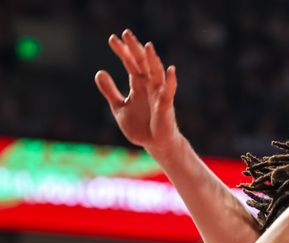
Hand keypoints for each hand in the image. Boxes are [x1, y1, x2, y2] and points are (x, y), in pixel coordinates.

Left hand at [94, 29, 180, 156]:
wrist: (155, 144)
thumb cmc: (140, 126)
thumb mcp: (119, 107)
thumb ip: (109, 91)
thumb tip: (99, 72)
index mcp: (138, 85)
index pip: (130, 63)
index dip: (122, 51)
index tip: (112, 39)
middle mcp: (150, 86)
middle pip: (142, 63)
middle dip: (135, 49)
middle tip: (126, 33)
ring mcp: (159, 94)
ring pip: (156, 73)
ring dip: (152, 60)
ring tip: (147, 46)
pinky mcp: (166, 106)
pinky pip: (169, 91)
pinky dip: (171, 81)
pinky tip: (170, 70)